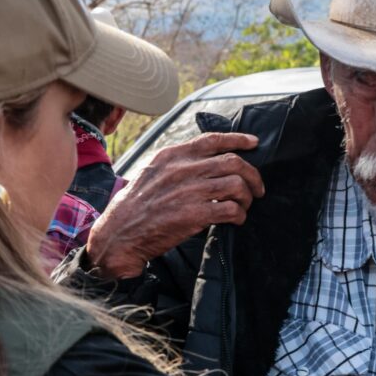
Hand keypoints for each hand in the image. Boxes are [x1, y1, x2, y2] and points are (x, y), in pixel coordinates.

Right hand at [84, 132, 264, 277]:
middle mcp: (182, 170)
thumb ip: (177, 164)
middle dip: (252, 175)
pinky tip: (236, 220)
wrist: (118, 235)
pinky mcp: (193, 215)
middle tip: (257, 188)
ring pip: (236, 185)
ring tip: (244, 206)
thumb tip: (207, 161)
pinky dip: (239, 215)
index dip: (238, 140)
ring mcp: (188, 191)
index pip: (212, 140)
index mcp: (172, 156)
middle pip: (233, 162)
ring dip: (247, 197)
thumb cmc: (134, 206)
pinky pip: (231, 209)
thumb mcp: (151, 173)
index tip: (254, 144)